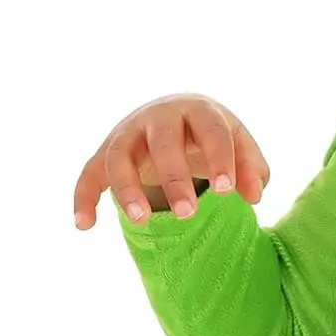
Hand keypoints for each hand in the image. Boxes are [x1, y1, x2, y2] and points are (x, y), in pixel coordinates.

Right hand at [73, 95, 270, 228]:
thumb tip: (253, 195)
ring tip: (139, 220)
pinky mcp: (106, 151)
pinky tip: (85, 225)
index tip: (225, 192)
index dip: (218, 159)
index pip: (211, 131)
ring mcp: (129, 132)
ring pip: (119, 155)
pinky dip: (83, 197)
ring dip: (126, 188)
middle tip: (186, 214)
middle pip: (163, 142)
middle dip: (174, 177)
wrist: (175, 117)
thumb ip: (251, 169)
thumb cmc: (213, 139)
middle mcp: (159, 116)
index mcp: (198, 111)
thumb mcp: (239, 146)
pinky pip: (90, 173)